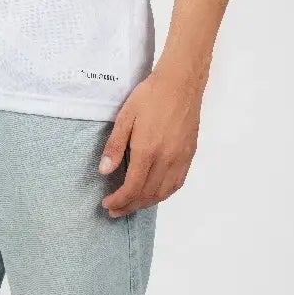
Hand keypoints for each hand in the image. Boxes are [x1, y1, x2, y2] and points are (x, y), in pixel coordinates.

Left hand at [97, 63, 202, 216]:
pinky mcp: (189, 155)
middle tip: (115, 211)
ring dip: (146, 203)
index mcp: (148, 151)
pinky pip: (177, 184)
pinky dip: (164, 194)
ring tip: (131, 205)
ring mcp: (180, 159)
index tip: (107, 204)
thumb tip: (104, 172)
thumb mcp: (125, 116)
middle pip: (147, 194)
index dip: (119, 200)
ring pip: (163, 193)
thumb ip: (115, 146)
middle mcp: (166, 160)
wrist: (180, 83)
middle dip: (129, 206)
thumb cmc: (150, 96)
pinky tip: (154, 194)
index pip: (132, 187)